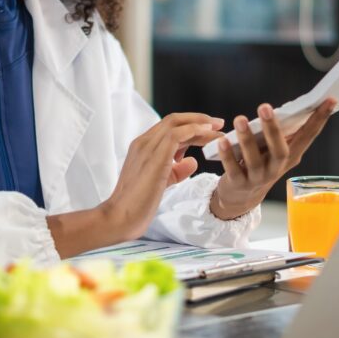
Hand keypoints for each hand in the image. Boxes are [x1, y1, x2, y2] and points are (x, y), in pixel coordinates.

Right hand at [47, 113, 222, 256]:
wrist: (120, 218)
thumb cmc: (137, 205)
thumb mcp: (162, 182)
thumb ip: (176, 170)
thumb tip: (192, 161)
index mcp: (142, 147)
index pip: (169, 127)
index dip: (191, 125)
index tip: (209, 128)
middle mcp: (143, 143)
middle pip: (173, 120)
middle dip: (198, 119)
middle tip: (219, 123)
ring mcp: (146, 148)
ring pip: (176, 124)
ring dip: (200, 124)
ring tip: (218, 129)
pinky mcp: (154, 158)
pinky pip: (176, 135)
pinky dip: (194, 131)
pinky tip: (207, 134)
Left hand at [211, 99, 335, 219]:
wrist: (241, 198)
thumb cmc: (259, 164)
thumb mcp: (274, 151)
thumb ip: (280, 134)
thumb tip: (283, 109)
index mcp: (291, 156)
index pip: (309, 136)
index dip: (320, 118)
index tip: (330, 99)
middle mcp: (277, 168)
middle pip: (280, 150)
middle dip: (273, 128)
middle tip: (265, 106)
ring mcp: (258, 178)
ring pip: (254, 160)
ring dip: (246, 139)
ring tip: (240, 120)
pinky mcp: (239, 184)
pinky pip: (233, 169)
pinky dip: (227, 155)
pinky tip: (221, 141)